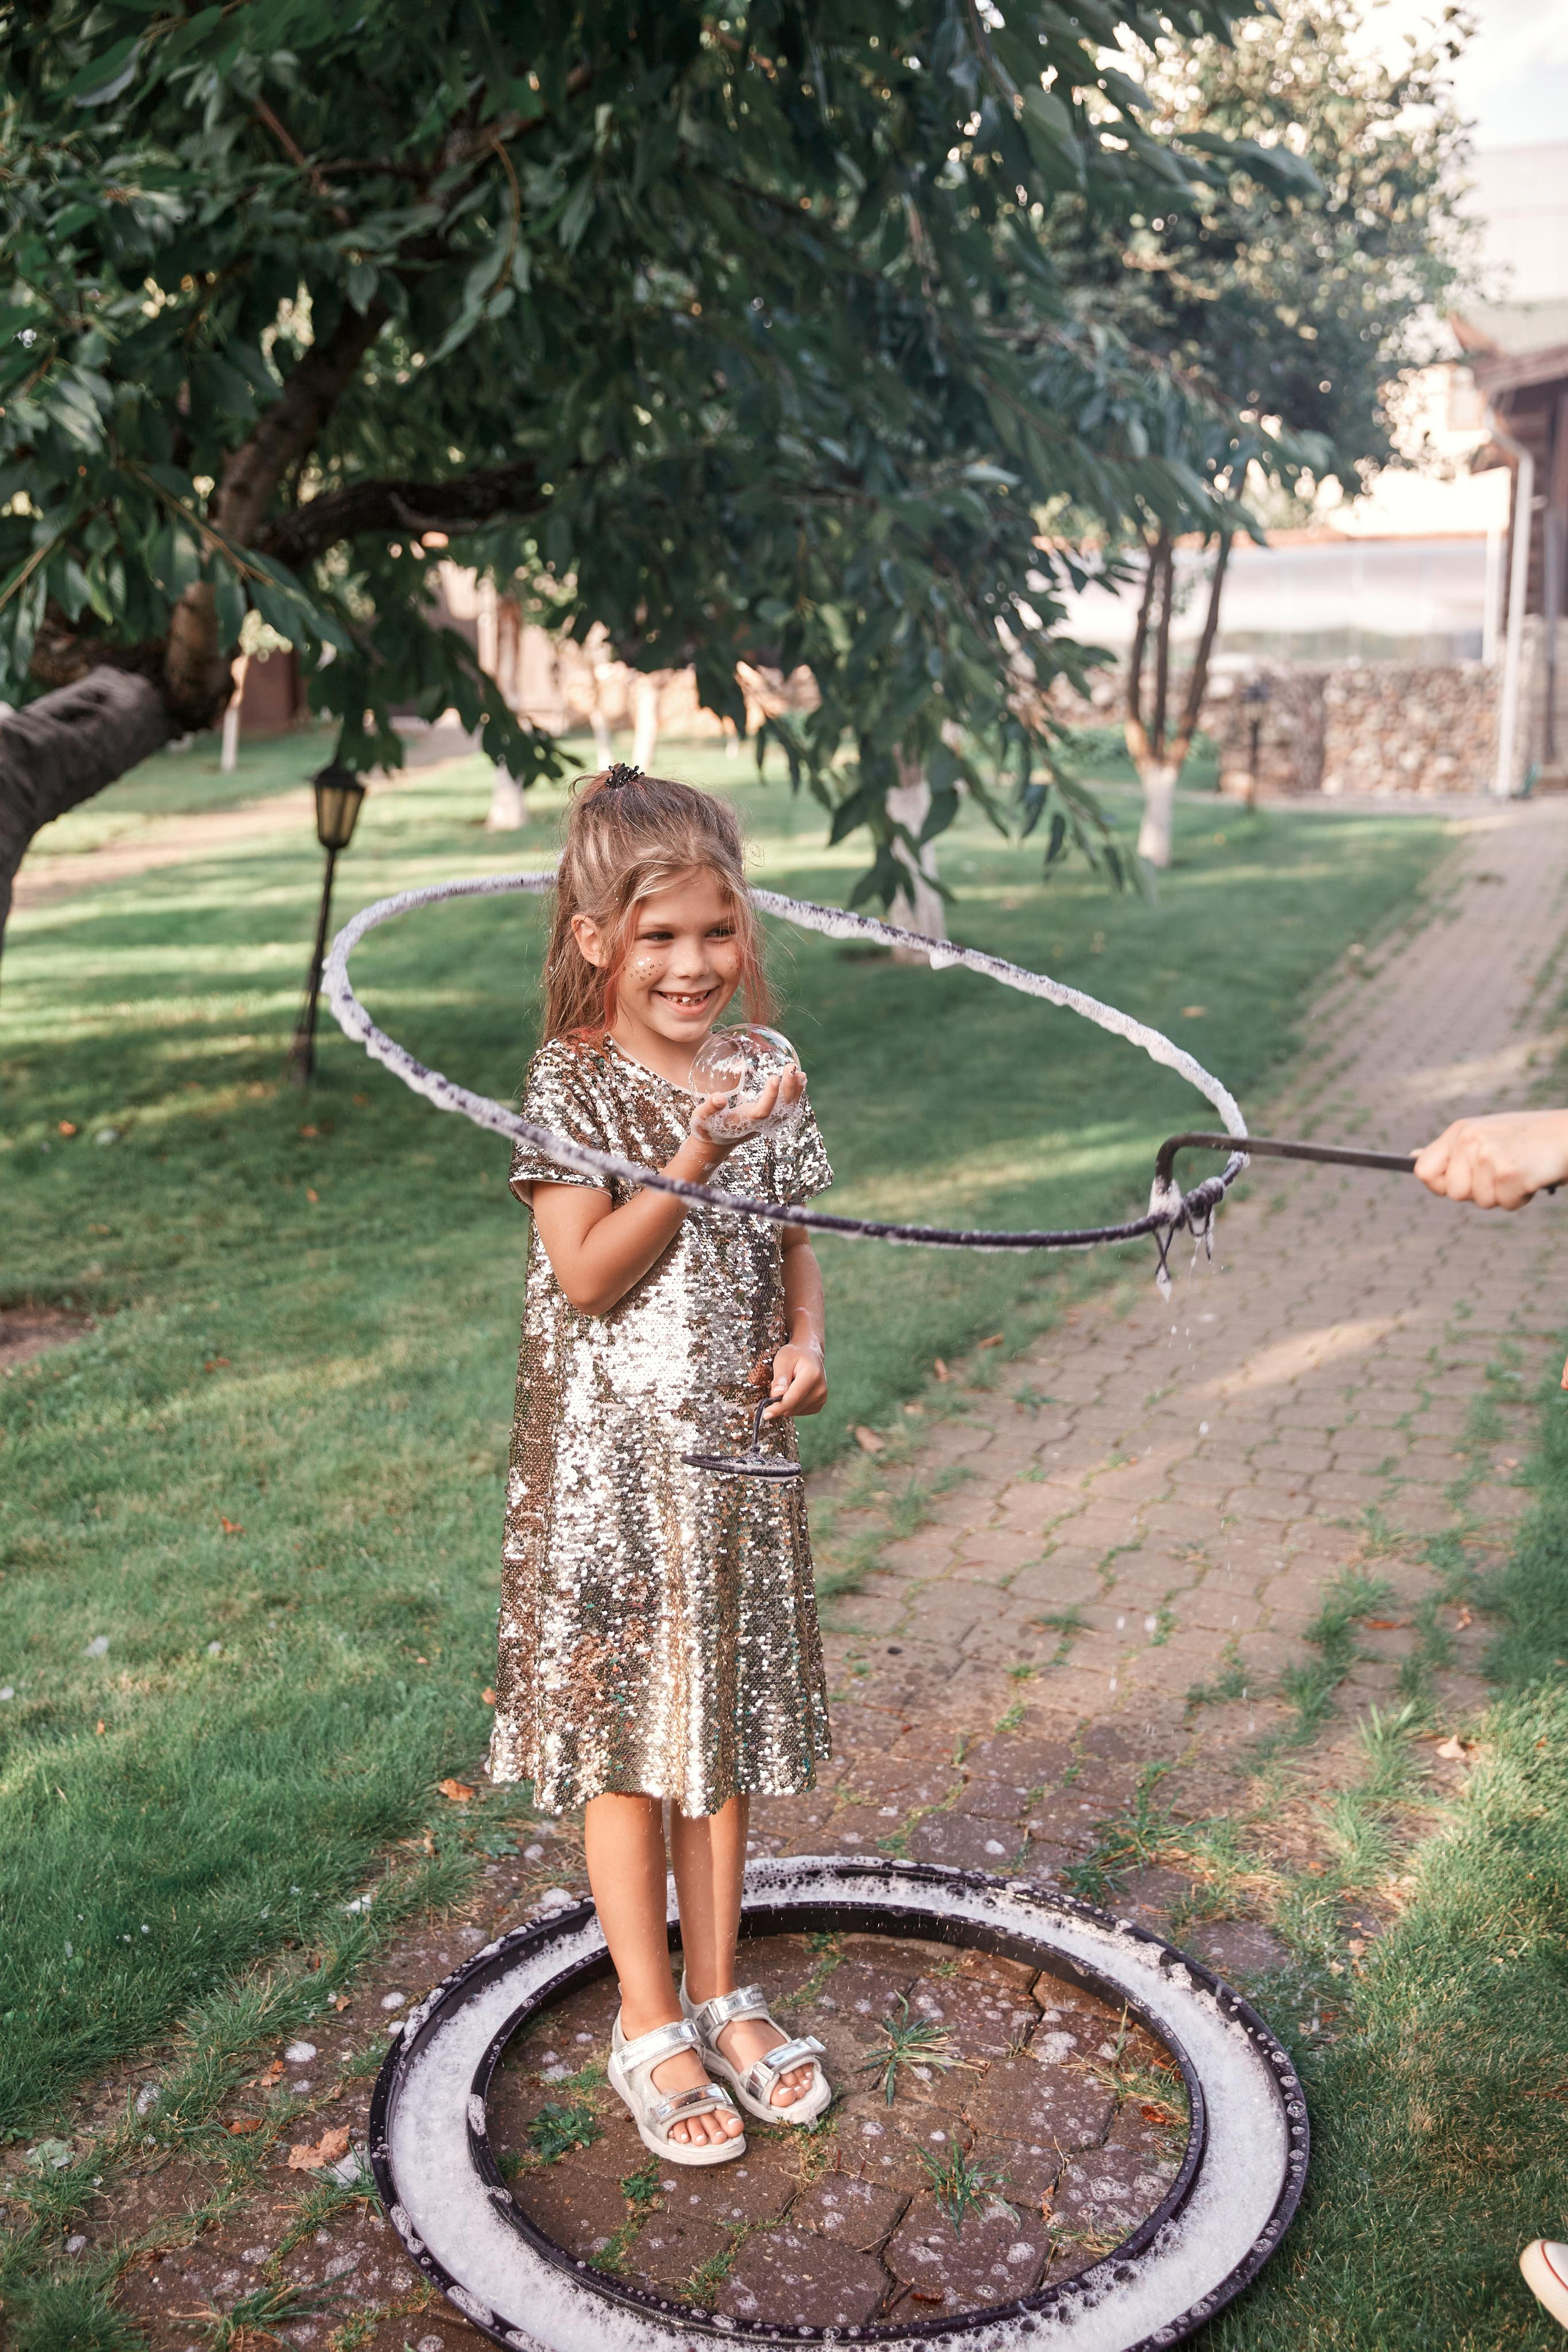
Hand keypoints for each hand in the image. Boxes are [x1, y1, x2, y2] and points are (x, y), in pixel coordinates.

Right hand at [689, 1065, 802, 1150]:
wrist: (716, 1143)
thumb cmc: (707, 1128)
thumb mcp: (701, 1116)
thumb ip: (710, 1107)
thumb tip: (719, 1097)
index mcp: (744, 1123)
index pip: (763, 1112)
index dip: (770, 1096)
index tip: (774, 1076)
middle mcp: (759, 1125)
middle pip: (780, 1111)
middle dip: (789, 1089)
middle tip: (791, 1067)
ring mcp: (765, 1123)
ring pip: (787, 1111)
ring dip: (795, 1092)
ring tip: (800, 1073)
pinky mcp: (768, 1119)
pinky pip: (786, 1109)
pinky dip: (794, 1095)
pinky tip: (799, 1081)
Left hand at [763, 1341, 826, 1419]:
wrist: (810, 1354)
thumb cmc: (794, 1354)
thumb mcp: (783, 1359)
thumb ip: (780, 1377)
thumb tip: (777, 1395)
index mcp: (812, 1375)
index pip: (793, 1398)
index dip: (778, 1407)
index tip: (765, 1414)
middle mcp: (820, 1389)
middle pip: (792, 1407)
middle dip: (779, 1400)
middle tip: (779, 1383)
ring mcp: (821, 1398)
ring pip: (794, 1411)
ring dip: (785, 1402)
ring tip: (788, 1385)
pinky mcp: (819, 1405)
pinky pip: (798, 1412)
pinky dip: (792, 1405)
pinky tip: (794, 1391)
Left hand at [1412, 1111, 1567, 1209]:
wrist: (1567, 1135)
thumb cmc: (1527, 1140)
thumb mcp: (1484, 1136)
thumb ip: (1451, 1150)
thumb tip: (1412, 1157)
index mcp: (1460, 1132)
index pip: (1423, 1170)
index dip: (1439, 1185)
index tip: (1460, 1183)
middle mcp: (1469, 1141)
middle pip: (1453, 1193)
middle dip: (1479, 1192)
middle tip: (1502, 1172)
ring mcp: (1488, 1155)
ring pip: (1482, 1201)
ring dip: (1503, 1194)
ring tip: (1520, 1170)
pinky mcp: (1509, 1172)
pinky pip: (1506, 1203)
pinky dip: (1521, 1197)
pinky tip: (1532, 1176)